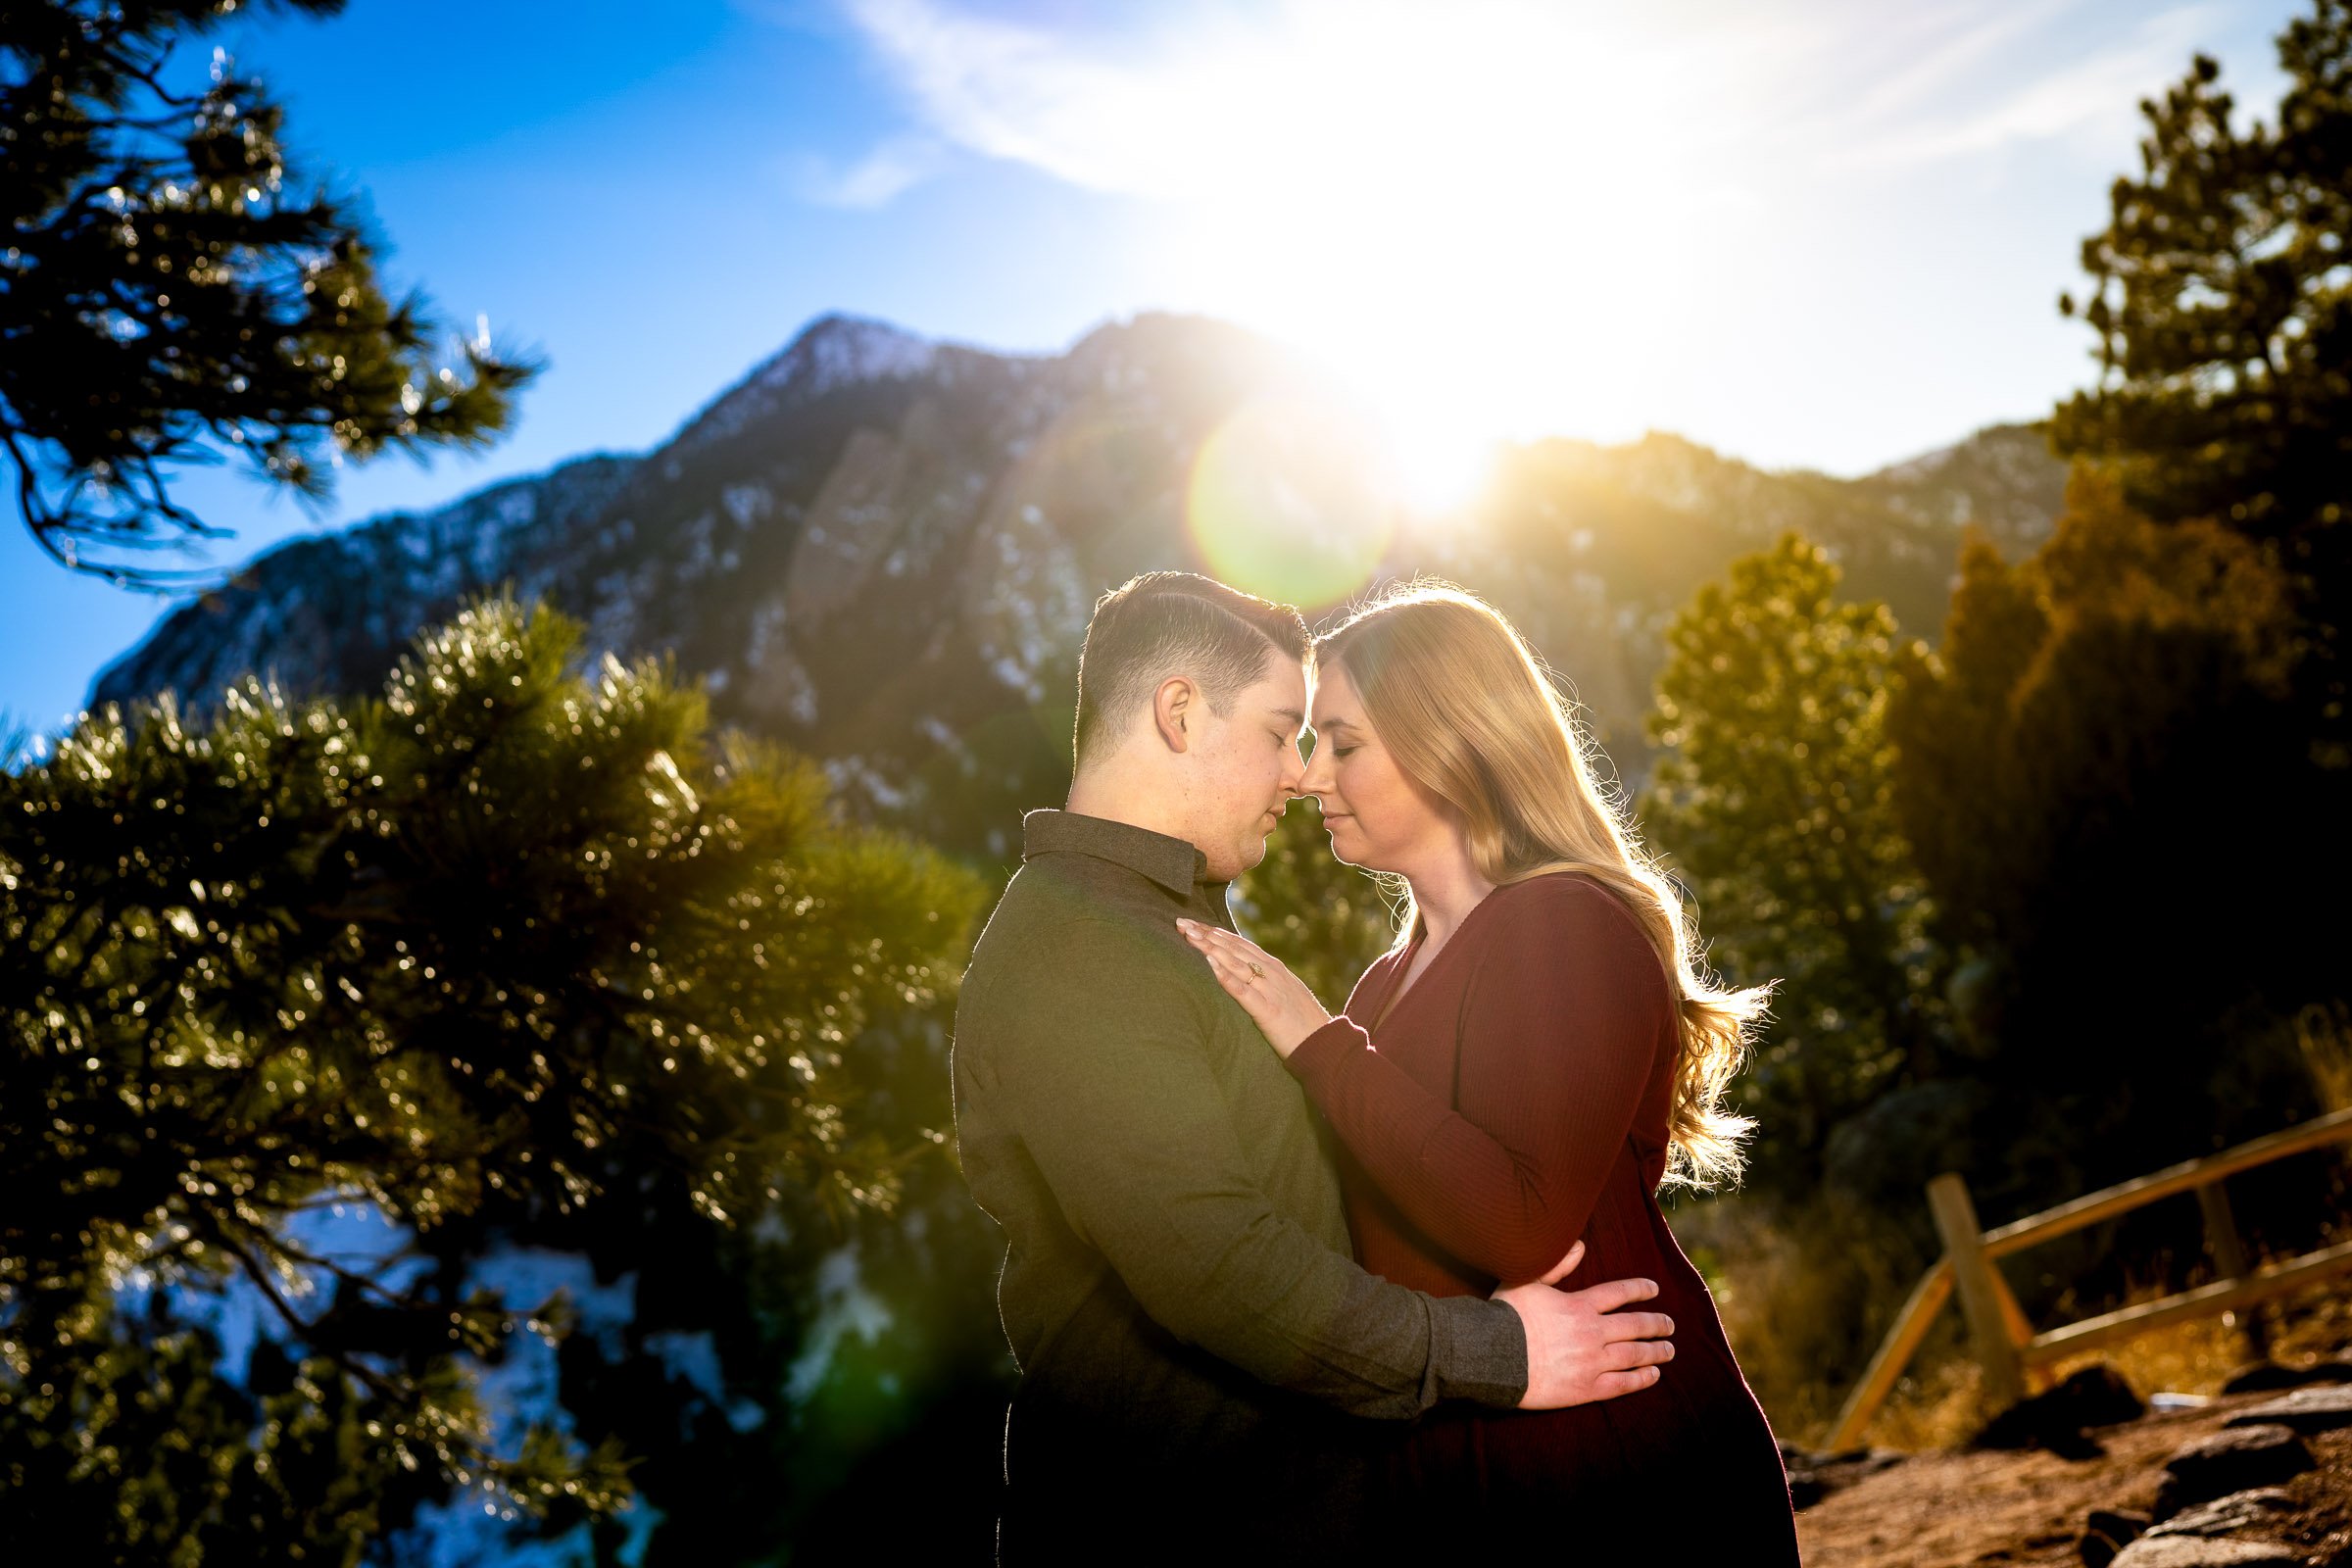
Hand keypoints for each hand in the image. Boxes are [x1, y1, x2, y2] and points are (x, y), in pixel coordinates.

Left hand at [1176, 918, 1330, 1057]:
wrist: (1326, 1044)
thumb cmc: (1302, 1023)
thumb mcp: (1284, 993)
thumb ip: (1265, 980)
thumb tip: (1243, 973)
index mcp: (1273, 967)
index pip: (1238, 943)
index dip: (1214, 932)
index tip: (1191, 924)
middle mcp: (1271, 972)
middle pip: (1233, 948)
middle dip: (1205, 934)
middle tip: (1181, 922)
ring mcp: (1270, 989)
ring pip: (1235, 963)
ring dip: (1210, 947)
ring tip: (1188, 936)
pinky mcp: (1268, 1010)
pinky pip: (1243, 991)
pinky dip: (1225, 976)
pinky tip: (1209, 964)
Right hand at [1495, 1240, 1673, 1408]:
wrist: (1492, 1356)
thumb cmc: (1505, 1316)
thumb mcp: (1526, 1281)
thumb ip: (1556, 1265)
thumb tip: (1580, 1245)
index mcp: (1579, 1305)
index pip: (1619, 1293)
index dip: (1640, 1290)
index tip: (1654, 1289)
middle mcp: (1591, 1331)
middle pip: (1635, 1326)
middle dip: (1656, 1324)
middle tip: (1670, 1325)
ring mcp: (1591, 1361)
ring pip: (1634, 1355)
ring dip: (1656, 1352)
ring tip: (1669, 1350)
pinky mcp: (1585, 1388)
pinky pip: (1622, 1384)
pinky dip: (1641, 1379)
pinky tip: (1653, 1375)